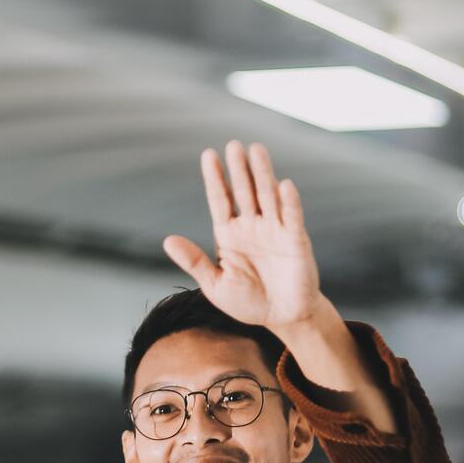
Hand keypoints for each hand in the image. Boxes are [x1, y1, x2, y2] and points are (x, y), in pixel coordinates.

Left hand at [163, 142, 321, 333]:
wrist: (283, 317)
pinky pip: (291, 217)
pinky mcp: (295, 240)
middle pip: (243, 191)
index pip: (220, 199)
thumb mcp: (215, 285)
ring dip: (262, 174)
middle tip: (233, 145)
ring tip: (256, 150)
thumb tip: (168, 241)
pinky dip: (289, 201)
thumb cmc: (247, 301)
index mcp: (228, 234)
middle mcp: (251, 226)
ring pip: (267, 196)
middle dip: (238, 169)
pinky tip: (284, 184)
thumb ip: (194, 262)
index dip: (215, 178)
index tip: (208, 154)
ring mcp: (274, 230)